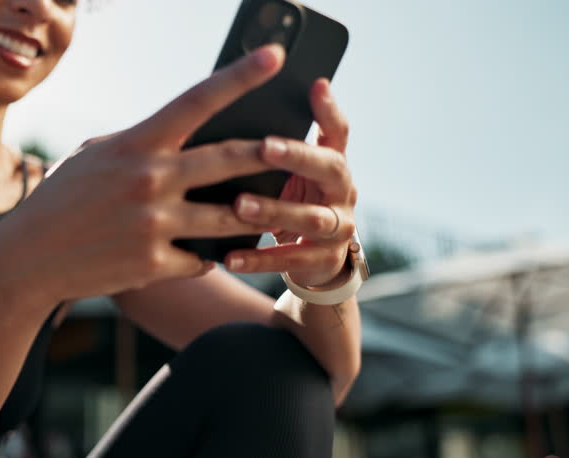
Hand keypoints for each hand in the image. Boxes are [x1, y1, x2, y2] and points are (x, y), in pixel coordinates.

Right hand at [0, 44, 295, 304]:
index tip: (275, 55)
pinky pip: (202, 258)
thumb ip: (142, 143)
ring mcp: (154, 224)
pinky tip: (200, 254)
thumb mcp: (95, 155)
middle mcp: (150, 180)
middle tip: (297, 146)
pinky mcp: (154, 263)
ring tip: (266, 210)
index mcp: (137, 144)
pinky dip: (206, 255)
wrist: (28, 257)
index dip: (240, 75)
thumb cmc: (62, 198)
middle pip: (231, 159)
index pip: (197, 100)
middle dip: (271, 151)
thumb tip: (183, 136)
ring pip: (230, 216)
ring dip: (252, 214)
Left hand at [226, 78, 356, 287]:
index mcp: (332, 163)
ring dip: (274, 210)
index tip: (315, 85)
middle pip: (330, 168)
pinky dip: (260, 259)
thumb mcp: (287, 173)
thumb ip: (270, 151)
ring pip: (312, 218)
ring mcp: (339, 228)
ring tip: (240, 206)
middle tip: (265, 147)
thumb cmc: (287, 202)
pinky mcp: (325, 261)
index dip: (329, 110)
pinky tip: (230, 257)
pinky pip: (292, 260)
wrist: (311, 260)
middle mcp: (343, 191)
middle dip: (298, 157)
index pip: (338, 131)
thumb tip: (225, 109)